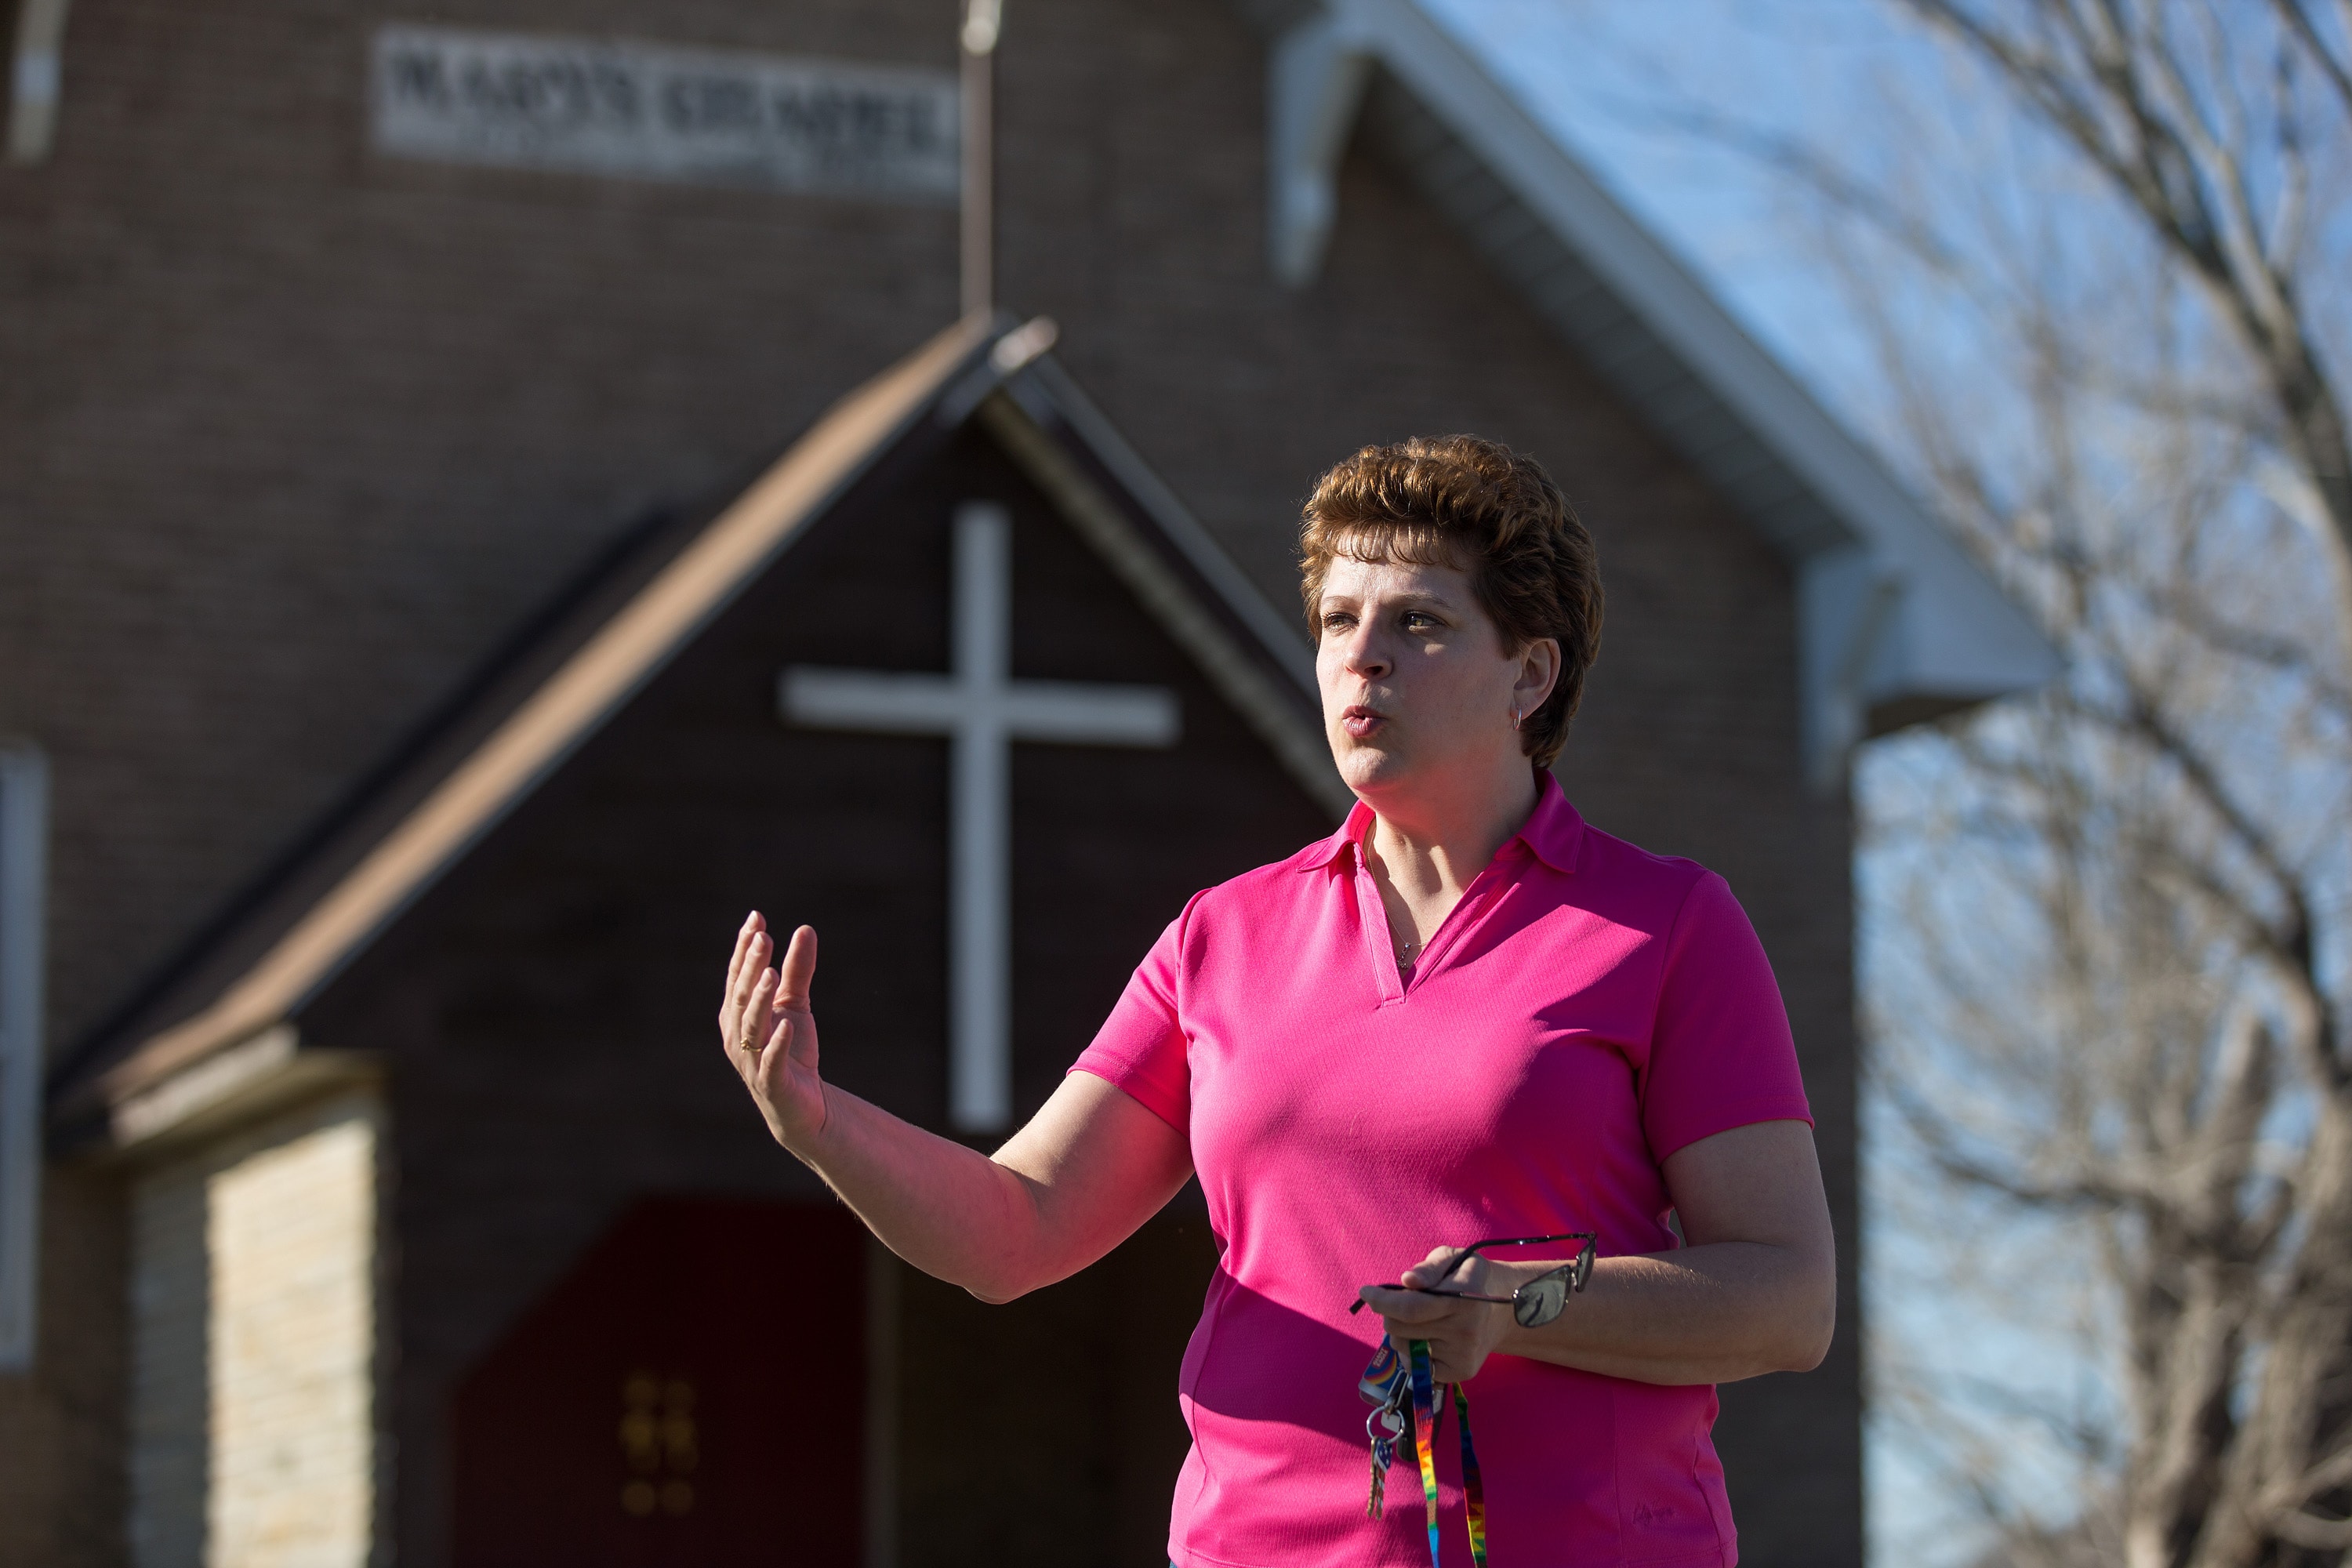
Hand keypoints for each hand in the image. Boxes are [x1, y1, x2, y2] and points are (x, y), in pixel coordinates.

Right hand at [719, 912, 827, 1150]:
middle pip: (741, 995)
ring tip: (771, 972)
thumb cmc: (792, 1049)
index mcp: (737, 1013)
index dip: (744, 948)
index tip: (757, 918)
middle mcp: (737, 1035)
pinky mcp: (772, 1082)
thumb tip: (805, 929)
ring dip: (759, 998)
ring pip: (751, 1025)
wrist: (803, 1103)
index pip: (737, 975)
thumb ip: (798, 969)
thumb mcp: (795, 1004)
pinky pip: (771, 1061)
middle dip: (750, 965)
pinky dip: (777, 1043)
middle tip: (763, 936)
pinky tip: (787, 1025)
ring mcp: (751, 1060)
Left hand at [1357, 1245, 1517, 1383]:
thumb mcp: (1452, 1258)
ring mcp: (1464, 1354)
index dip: (1382, 1301)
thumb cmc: (1471, 1277)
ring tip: (1420, 1321)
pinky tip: (1428, 1339)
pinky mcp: (1462, 1372)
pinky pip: (1418, 1367)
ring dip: (1401, 1333)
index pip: (1411, 1307)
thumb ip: (1428, 1267)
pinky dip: (1412, 1353)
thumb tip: (1406, 1281)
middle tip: (1401, 1304)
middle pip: (1401, 1328)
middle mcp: (1466, 1329)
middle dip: (1390, 1313)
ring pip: (1404, 1348)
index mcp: (1464, 1297)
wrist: (1506, 1310)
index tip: (1366, 1292)